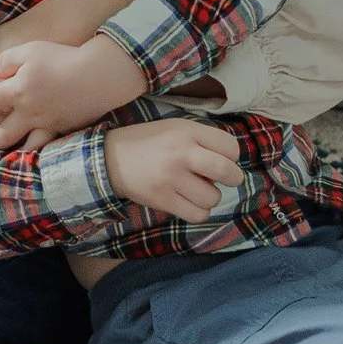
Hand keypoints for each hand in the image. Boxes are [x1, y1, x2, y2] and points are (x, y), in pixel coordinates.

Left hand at [0, 35, 145, 152]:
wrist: (99, 75)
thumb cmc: (62, 58)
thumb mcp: (30, 50)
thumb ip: (8, 61)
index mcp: (18, 93)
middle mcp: (30, 114)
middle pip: (2, 136)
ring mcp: (49, 125)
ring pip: (26, 148)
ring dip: (12, 157)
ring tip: (4, 162)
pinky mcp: (66, 129)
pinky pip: (48, 146)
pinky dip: (39, 154)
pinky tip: (33, 158)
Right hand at [102, 115, 243, 221]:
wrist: (109, 159)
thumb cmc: (148, 143)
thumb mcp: (176, 128)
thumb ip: (203, 140)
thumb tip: (229, 166)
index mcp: (187, 132)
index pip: (231, 147)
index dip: (232, 156)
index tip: (221, 159)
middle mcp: (181, 153)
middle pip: (228, 172)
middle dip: (233, 178)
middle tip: (226, 179)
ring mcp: (171, 178)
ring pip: (213, 198)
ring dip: (209, 197)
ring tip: (195, 189)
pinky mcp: (162, 200)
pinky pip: (197, 214)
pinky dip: (198, 211)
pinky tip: (189, 202)